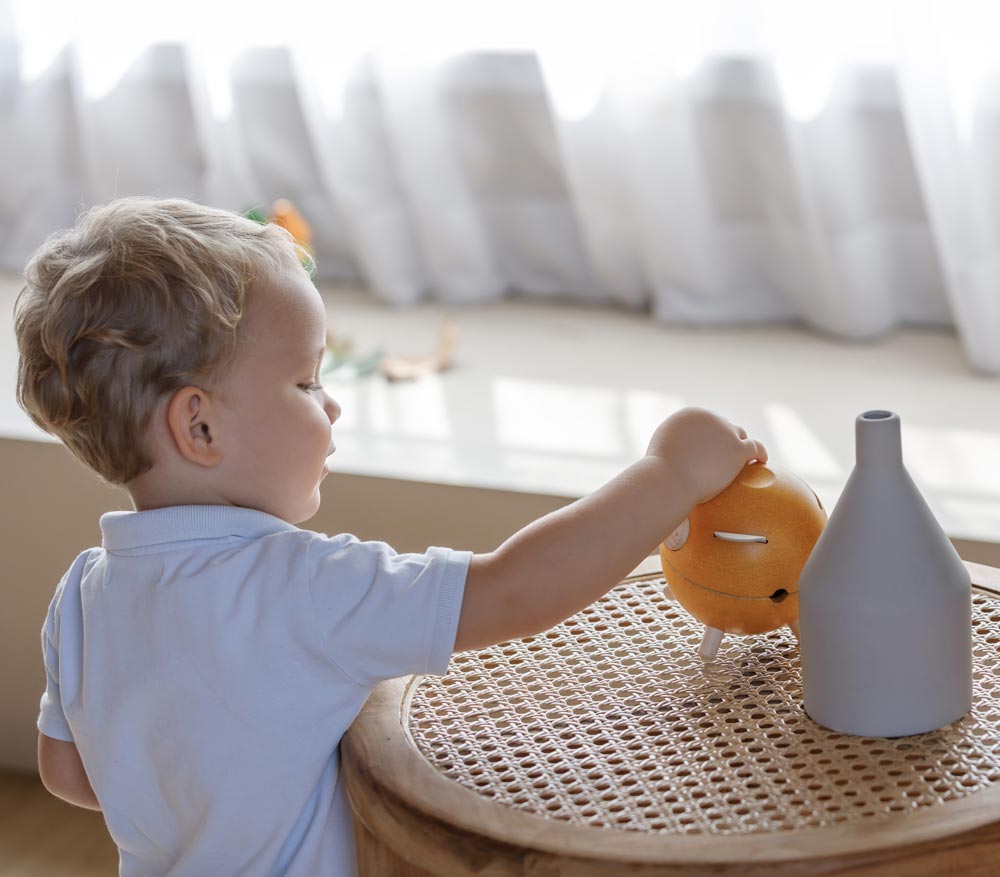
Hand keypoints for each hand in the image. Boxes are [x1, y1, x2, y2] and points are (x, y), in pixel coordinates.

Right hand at [645, 407, 766, 504]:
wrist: (669, 479)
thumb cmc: (660, 473)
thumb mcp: (659, 451)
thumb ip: (671, 447)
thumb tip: (674, 454)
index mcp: (690, 414)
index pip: (706, 422)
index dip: (709, 435)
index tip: (711, 448)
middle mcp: (710, 418)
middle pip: (723, 426)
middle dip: (724, 439)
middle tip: (725, 457)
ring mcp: (726, 432)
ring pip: (740, 435)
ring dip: (741, 444)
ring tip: (745, 458)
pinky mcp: (738, 449)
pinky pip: (756, 447)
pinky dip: (761, 452)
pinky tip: (762, 461)